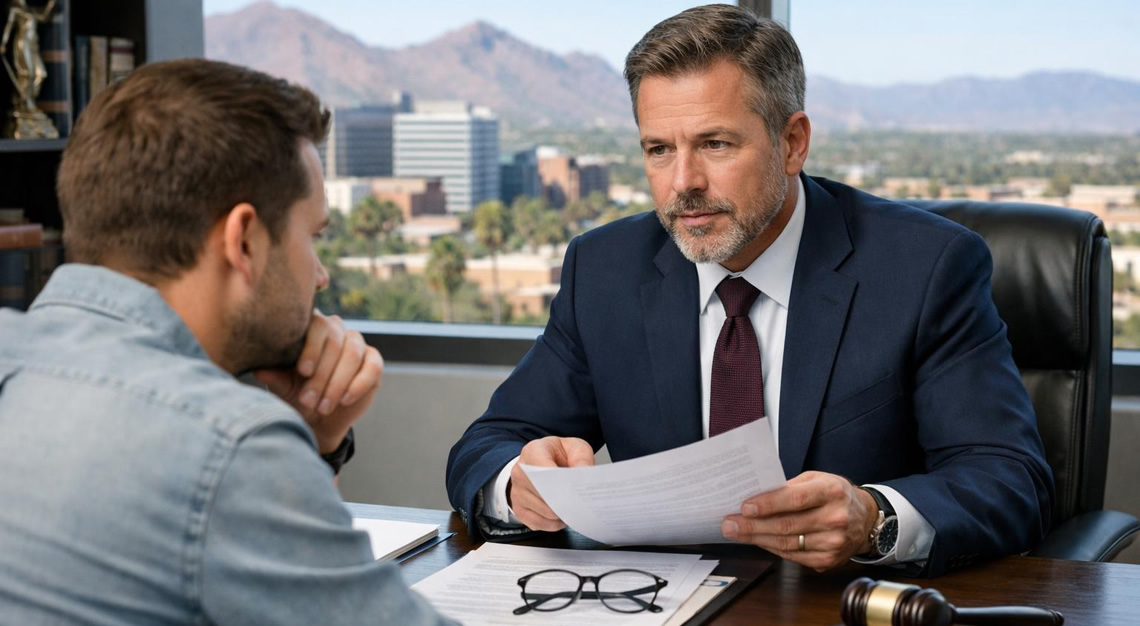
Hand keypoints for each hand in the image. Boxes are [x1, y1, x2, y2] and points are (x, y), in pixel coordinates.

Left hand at [254, 311, 383, 453]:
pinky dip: (358, 385)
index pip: (316, 325)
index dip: (311, 348)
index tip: (303, 372)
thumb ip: (274, 376)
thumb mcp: (282, 387)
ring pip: (353, 355)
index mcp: (311, 328)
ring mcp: (357, 344)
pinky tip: (345, 400)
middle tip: (308, 400)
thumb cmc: (295, 394)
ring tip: (323, 406)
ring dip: (337, 383)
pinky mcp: (373, 361)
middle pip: (335, 342)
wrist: (317, 418)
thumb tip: (259, 369)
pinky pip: (373, 367)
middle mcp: (336, 330)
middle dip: (322, 375)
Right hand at [508, 437, 593, 531]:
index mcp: (533, 452)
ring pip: (544, 511)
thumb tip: (585, 473)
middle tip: (580, 502)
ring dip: (561, 514)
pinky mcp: (519, 509)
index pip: (542, 469)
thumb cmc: (558, 456)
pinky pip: (537, 523)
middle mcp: (520, 472)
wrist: (542, 462)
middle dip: (565, 500)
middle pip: (543, 493)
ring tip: (573, 507)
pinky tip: (562, 517)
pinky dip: (553, 524)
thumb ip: (582, 458)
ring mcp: (517, 492)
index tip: (574, 489)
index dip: (559, 481)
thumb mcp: (575, 448)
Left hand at [721, 471, 877, 570]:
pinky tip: (757, 541)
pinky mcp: (828, 560)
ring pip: (787, 544)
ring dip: (757, 539)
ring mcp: (833, 542)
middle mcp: (835, 518)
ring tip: (736, 533)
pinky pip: (793, 557)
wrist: (866, 518)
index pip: (795, 499)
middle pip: (787, 526)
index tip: (744, 507)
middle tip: (729, 524)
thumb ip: (789, 487)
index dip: (768, 504)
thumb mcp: (817, 479)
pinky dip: (772, 549)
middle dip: (753, 526)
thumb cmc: (835, 494)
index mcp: (832, 491)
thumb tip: (756, 496)